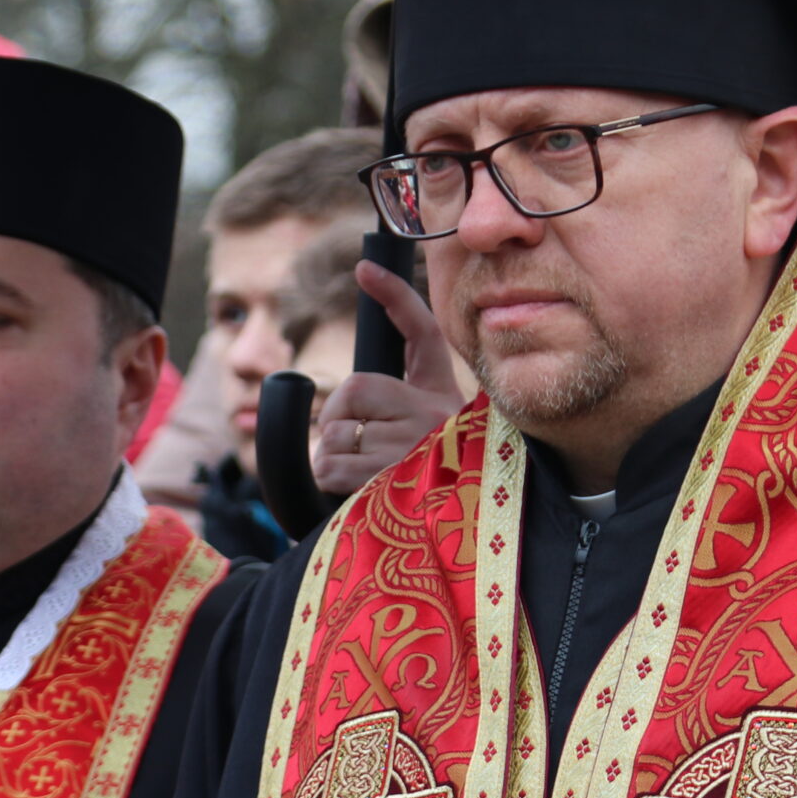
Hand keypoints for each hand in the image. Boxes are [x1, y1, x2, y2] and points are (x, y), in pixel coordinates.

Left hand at [311, 260, 467, 494]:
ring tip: (358, 472)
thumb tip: (338, 414)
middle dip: (337, 417)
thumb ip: (391, 413)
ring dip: (331, 455)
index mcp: (441, 394)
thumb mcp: (428, 436)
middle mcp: (435, 414)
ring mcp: (417, 445)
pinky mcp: (396, 478)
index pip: (422, 333)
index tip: (364, 268)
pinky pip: (332, 466)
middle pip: (354, 389)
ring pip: (336, 432)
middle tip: (347, 441)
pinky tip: (354, 488)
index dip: (395, 295)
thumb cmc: (435, 481)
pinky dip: (329, 478)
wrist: (466, 529)